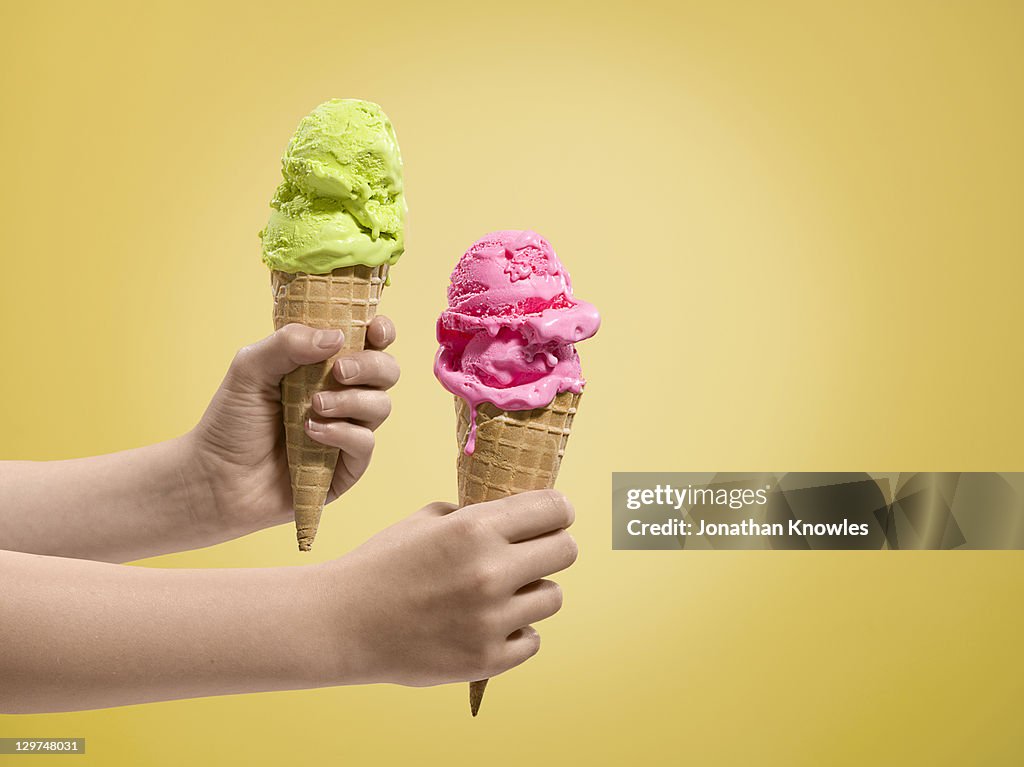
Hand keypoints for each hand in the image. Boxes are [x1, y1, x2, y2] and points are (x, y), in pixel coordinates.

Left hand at [190, 319, 399, 535]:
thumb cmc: (231, 422)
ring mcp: (348, 431)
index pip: (367, 342)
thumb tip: (336, 336)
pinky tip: (311, 433)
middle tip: (339, 371)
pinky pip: (365, 443)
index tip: (374, 329)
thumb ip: (288, 343)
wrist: (215, 478)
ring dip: (352, 401)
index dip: (380, 331)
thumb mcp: (250, 369)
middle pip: (386, 371)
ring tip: (313, 407)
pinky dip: (342, 433)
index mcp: (323, 365)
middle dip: (371, 366)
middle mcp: (342, 395)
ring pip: (381, 405)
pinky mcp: (347, 467)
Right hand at [313, 490, 577, 686]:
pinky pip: (532, 640)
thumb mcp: (426, 520)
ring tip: (500, 594)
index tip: (555, 516)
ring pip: (553, 597)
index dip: (558, 510)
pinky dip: (516, 632)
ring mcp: (490, 619)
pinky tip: (488, 625)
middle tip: (531, 555)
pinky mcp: (487, 660)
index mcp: (474, 528)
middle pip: (567, 551)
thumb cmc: (382, 565)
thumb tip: (521, 516)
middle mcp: (489, 572)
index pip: (553, 509)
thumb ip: (477, 515)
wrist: (341, 623)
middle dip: (552, 548)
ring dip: (532, 592)